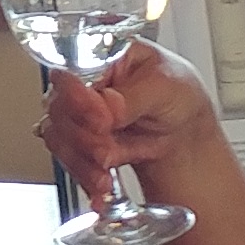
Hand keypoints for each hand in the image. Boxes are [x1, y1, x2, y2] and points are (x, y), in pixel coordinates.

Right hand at [32, 38, 214, 196]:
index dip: (79, 98)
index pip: (73, 72)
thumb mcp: (166, 87)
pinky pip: (68, 160)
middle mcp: (85, 83)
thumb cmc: (179, 97)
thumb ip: (134, 96)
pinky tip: (100, 189)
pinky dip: (84, 177)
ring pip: (58, 138)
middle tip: (107, 151)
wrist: (185, 137)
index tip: (101, 119)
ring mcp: (79, 114)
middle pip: (60, 108)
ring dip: (81, 162)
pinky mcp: (79, 142)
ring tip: (105, 176)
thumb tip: (107, 104)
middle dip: (82, 137)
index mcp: (104, 56)